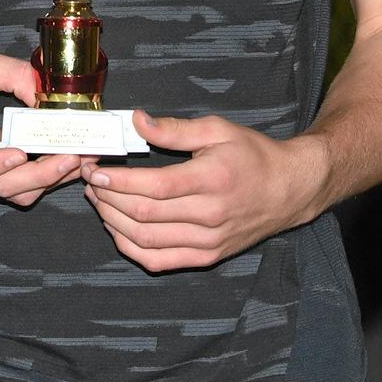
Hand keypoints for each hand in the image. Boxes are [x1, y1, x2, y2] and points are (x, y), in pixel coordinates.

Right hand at [0, 47, 83, 207]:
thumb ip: (13, 73)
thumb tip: (48, 91)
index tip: (18, 154)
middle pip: (2, 185)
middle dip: (41, 174)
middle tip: (71, 156)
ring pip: (17, 193)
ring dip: (50, 180)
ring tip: (79, 159)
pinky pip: (25, 186)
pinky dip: (49, 178)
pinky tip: (71, 160)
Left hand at [83, 113, 332, 271]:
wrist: (290, 190)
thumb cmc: (253, 156)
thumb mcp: (218, 129)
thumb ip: (175, 129)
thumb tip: (137, 120)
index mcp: (211, 180)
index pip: (153, 186)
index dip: (117, 180)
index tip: (95, 168)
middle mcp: (209, 215)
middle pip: (143, 214)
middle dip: (107, 196)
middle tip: (91, 179)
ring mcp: (208, 241)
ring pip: (145, 240)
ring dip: (112, 220)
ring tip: (99, 199)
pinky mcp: (207, 256)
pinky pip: (158, 261)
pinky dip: (130, 247)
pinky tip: (116, 228)